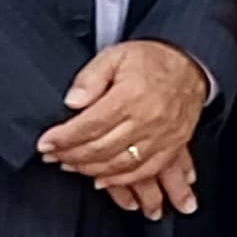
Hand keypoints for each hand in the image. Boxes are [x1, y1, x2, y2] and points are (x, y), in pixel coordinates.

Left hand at [40, 41, 209, 218]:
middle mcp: (148, 120)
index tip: (46, 143)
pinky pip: (144, 172)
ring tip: (71, 165)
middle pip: (101, 149)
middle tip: (52, 155)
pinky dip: (120, 181)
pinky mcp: (171, 148)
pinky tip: (101, 180)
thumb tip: (72, 101)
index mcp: (131, 96)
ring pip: (119, 165)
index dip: (64, 138)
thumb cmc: (152, 61)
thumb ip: (91, 77)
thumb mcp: (116, 55)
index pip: (89, 125)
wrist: (190, 66)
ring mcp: (162, 137)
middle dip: (70, 156)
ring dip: (90, 170)